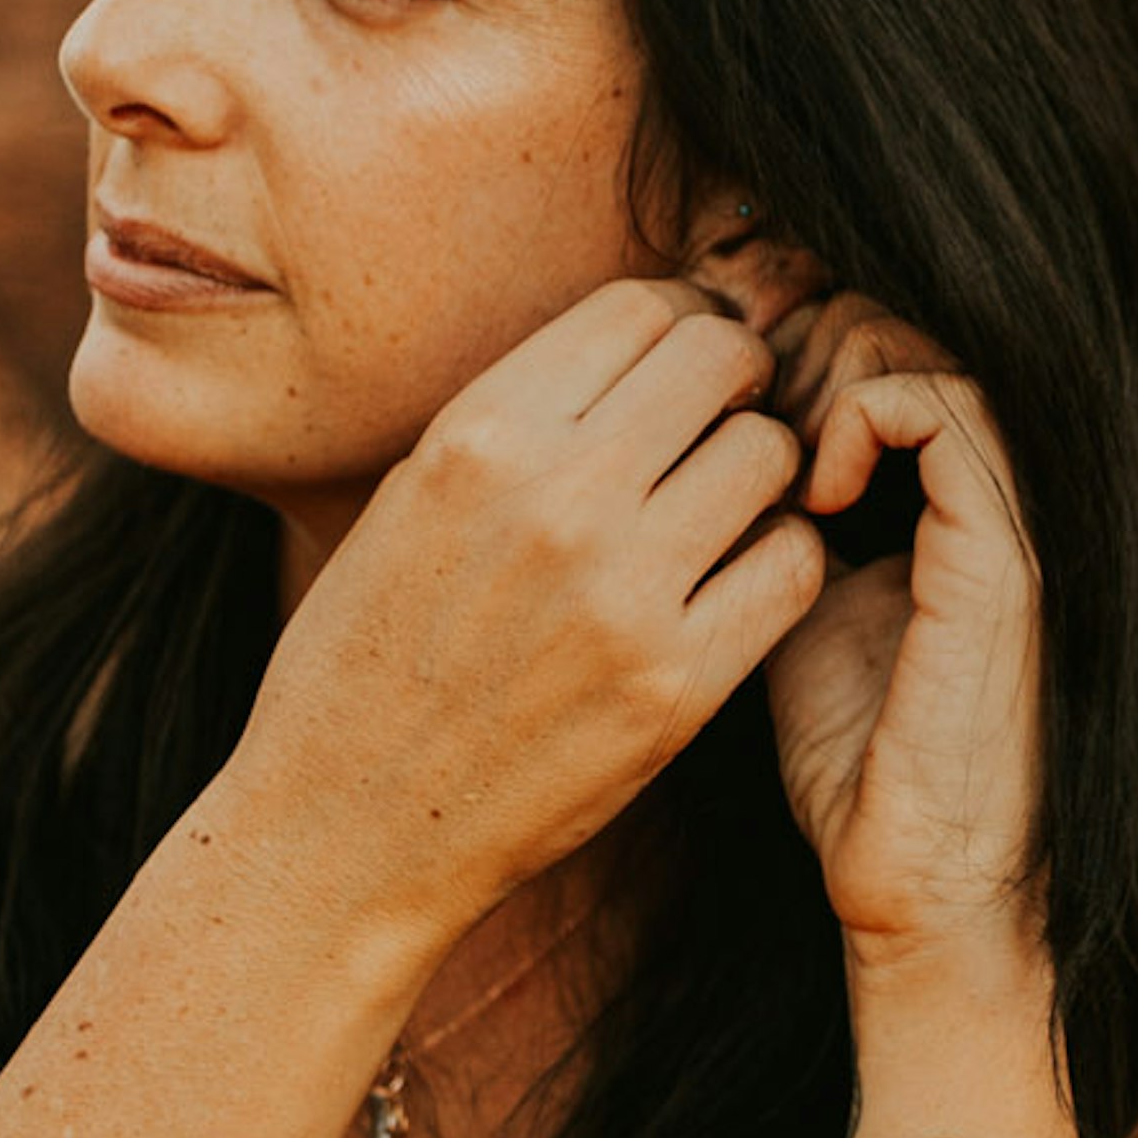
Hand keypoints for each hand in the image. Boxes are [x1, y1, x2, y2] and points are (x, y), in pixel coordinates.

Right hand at [242, 279, 825, 952]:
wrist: (345, 831)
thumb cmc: (369, 658)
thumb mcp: (411, 497)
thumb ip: (523, 417)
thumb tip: (647, 342)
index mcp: (478, 434)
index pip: (643, 306)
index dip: (682, 323)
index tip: (680, 369)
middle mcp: (555, 496)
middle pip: (724, 360)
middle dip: (738, 382)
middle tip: (721, 431)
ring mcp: (622, 593)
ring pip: (772, 456)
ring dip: (763, 473)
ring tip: (721, 513)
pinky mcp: (675, 688)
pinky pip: (792, 567)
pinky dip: (781, 561)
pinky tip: (736, 583)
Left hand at [757, 296, 1046, 978]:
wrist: (925, 884)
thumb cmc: (850, 770)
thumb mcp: (785, 616)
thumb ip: (762, 528)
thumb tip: (685, 443)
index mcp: (937, 498)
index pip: (868, 340)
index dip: (782, 339)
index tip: (709, 390)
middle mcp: (982, 492)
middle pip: (891, 317)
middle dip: (794, 336)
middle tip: (733, 402)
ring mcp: (1005, 516)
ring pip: (921, 343)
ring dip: (827, 367)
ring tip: (770, 443)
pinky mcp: (1009, 553)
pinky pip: (950, 406)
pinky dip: (870, 414)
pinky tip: (817, 486)